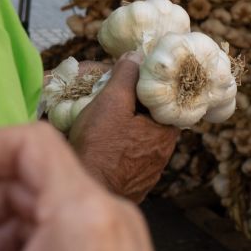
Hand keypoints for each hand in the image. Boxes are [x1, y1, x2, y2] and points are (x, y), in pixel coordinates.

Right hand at [68, 53, 179, 202]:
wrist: (84, 193)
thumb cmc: (99, 147)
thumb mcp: (111, 102)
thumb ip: (126, 76)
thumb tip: (137, 57)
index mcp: (166, 132)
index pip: (163, 101)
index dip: (144, 88)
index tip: (127, 82)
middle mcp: (163, 155)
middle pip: (150, 121)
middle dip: (131, 109)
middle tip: (108, 99)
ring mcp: (148, 174)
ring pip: (138, 141)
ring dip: (123, 130)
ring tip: (100, 122)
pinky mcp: (132, 187)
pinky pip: (128, 160)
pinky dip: (117, 150)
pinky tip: (100, 147)